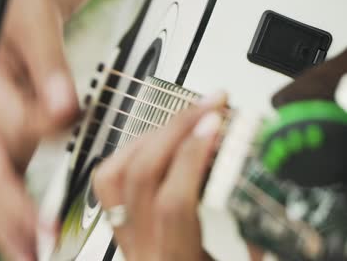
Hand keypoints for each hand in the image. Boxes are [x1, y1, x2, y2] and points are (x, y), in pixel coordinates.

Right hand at [0, 0, 87, 259]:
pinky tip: (29, 233)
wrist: (18, 13)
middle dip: (14, 212)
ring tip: (30, 253)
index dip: (41, 128)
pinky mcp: (11, 142)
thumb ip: (48, 66)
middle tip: (37, 244)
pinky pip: (7, 183)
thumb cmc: (22, 12)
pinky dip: (16, 213)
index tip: (69, 124)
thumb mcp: (34, 25)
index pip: (14, 124)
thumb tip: (64, 108)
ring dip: (10, 224)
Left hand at [93, 93, 226, 260]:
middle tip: (207, 106)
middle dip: (176, 130)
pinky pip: (108, 181)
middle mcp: (140, 250)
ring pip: (114, 173)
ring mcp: (124, 237)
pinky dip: (130, 150)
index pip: (172, 202)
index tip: (216, 123)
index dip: (193, 157)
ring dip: (151, 135)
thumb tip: (242, 175)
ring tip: (183, 116)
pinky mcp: (119, 227)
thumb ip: (243, 231)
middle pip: (139, 177)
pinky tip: (154, 139)